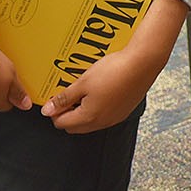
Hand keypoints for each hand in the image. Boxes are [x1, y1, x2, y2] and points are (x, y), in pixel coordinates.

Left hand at [41, 45, 161, 133]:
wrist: (143, 63)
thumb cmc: (114, 71)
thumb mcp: (83, 82)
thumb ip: (64, 99)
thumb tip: (47, 111)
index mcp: (89, 117)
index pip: (61, 123)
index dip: (54, 111)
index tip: (54, 98)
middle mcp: (102, 122)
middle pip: (75, 127)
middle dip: (66, 114)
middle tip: (66, 96)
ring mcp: (114, 118)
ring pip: (90, 122)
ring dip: (81, 112)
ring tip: (82, 91)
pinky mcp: (124, 111)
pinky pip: (103, 116)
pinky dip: (96, 108)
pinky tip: (99, 91)